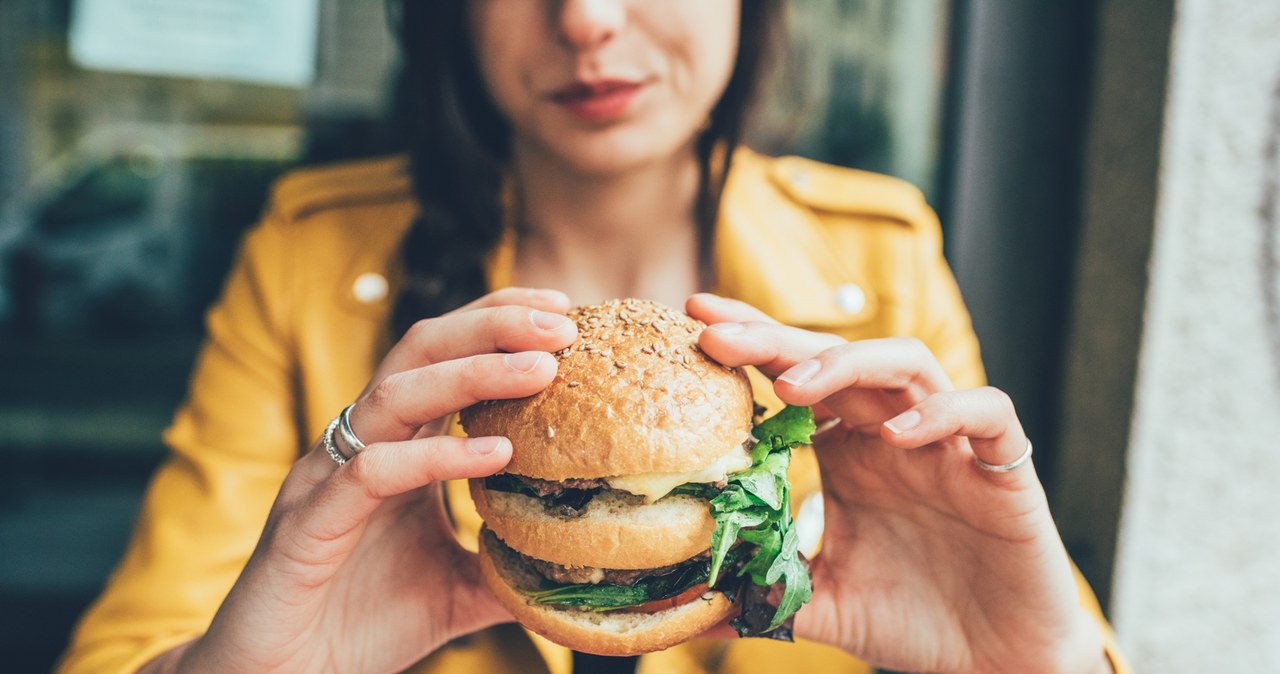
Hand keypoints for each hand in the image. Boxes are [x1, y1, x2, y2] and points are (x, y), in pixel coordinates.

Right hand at [170, 288, 577, 673]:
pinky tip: (494, 455)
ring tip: (540, 369)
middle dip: (492, 325)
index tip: (564, 314)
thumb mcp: (457, 588)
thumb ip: (508, 562)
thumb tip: (581, 559)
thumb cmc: (361, 624)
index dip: (498, 323)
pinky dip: (434, 456)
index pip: (445, 357)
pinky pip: (372, 473)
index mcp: (393, 446)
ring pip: (396, 394)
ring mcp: (327, 478)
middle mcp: (358, 445)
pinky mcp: (307, 524)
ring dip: (473, 372)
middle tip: (562, 323)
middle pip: (421, 350)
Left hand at [689, 294, 1109, 673]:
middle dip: (775, 339)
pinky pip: (987, 414)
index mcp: (849, 450)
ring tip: (794, 384)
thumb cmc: (913, 619)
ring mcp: (949, 445)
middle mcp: (894, 433)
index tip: (695, 322)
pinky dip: (944, 412)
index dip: (752, 343)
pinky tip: (897, 434)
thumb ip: (765, 589)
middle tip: (715, 332)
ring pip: (908, 363)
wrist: (998, 658)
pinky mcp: (1005, 470)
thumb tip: (692, 606)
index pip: (797, 375)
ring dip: (849, 363)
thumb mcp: (822, 601)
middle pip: (837, 358)